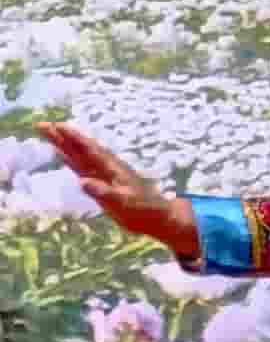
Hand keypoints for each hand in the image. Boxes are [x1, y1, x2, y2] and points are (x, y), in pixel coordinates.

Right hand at [40, 125, 195, 257]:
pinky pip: (80, 167)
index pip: (88, 149)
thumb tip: (82, 181)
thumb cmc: (143, 209)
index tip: (57, 126)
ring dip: (62, 145)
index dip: (73, 138)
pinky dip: (68, 159)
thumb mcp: (124, 202)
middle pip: (79, 148)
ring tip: (48, 133)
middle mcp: (104, 167)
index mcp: (111, 168)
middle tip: (42, 125)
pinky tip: (59, 153)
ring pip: (78, 155)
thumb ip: (103, 192)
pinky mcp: (99, 182)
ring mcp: (101, 174)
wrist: (156, 217)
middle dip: (61, 136)